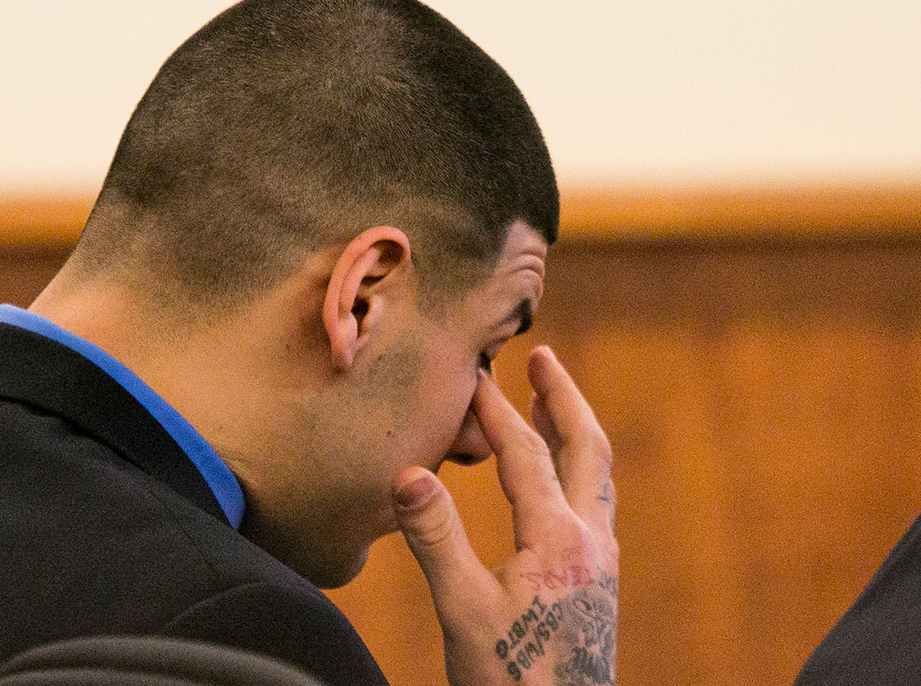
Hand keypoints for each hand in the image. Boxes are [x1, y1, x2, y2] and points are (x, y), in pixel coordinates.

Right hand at [393, 345, 617, 685]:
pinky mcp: (599, 582)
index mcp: (559, 538)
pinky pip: (594, 503)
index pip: (525, 454)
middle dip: (563, 397)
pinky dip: (577, 468)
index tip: (473, 373)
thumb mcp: (463, 609)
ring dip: (574, 429)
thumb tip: (409, 472)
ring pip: (596, 475)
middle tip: (544, 356)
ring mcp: (601, 562)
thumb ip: (436, 538)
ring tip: (553, 401)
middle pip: (586, 448)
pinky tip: (559, 480)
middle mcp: (590, 541)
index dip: (496, 411)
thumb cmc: (509, 678)